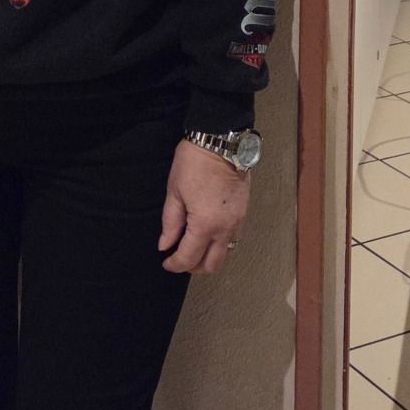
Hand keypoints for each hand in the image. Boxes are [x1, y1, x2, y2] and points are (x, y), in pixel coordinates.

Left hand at [159, 138, 249, 273]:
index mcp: (205, 224)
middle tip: (179, 257)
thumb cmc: (194, 164)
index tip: (166, 262)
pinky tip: (208, 235)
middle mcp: (225, 229)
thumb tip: (165, 245)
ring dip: (209, 257)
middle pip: (212, 265)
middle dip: (193, 266)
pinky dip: (220, 245)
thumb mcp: (174, 192)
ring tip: (194, 247)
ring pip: (226, 254)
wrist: (222, 142)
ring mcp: (238, 222)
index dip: (175, 264)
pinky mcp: (244, 214)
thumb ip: (170, 222)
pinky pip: (233, 240)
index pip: (189, 257)